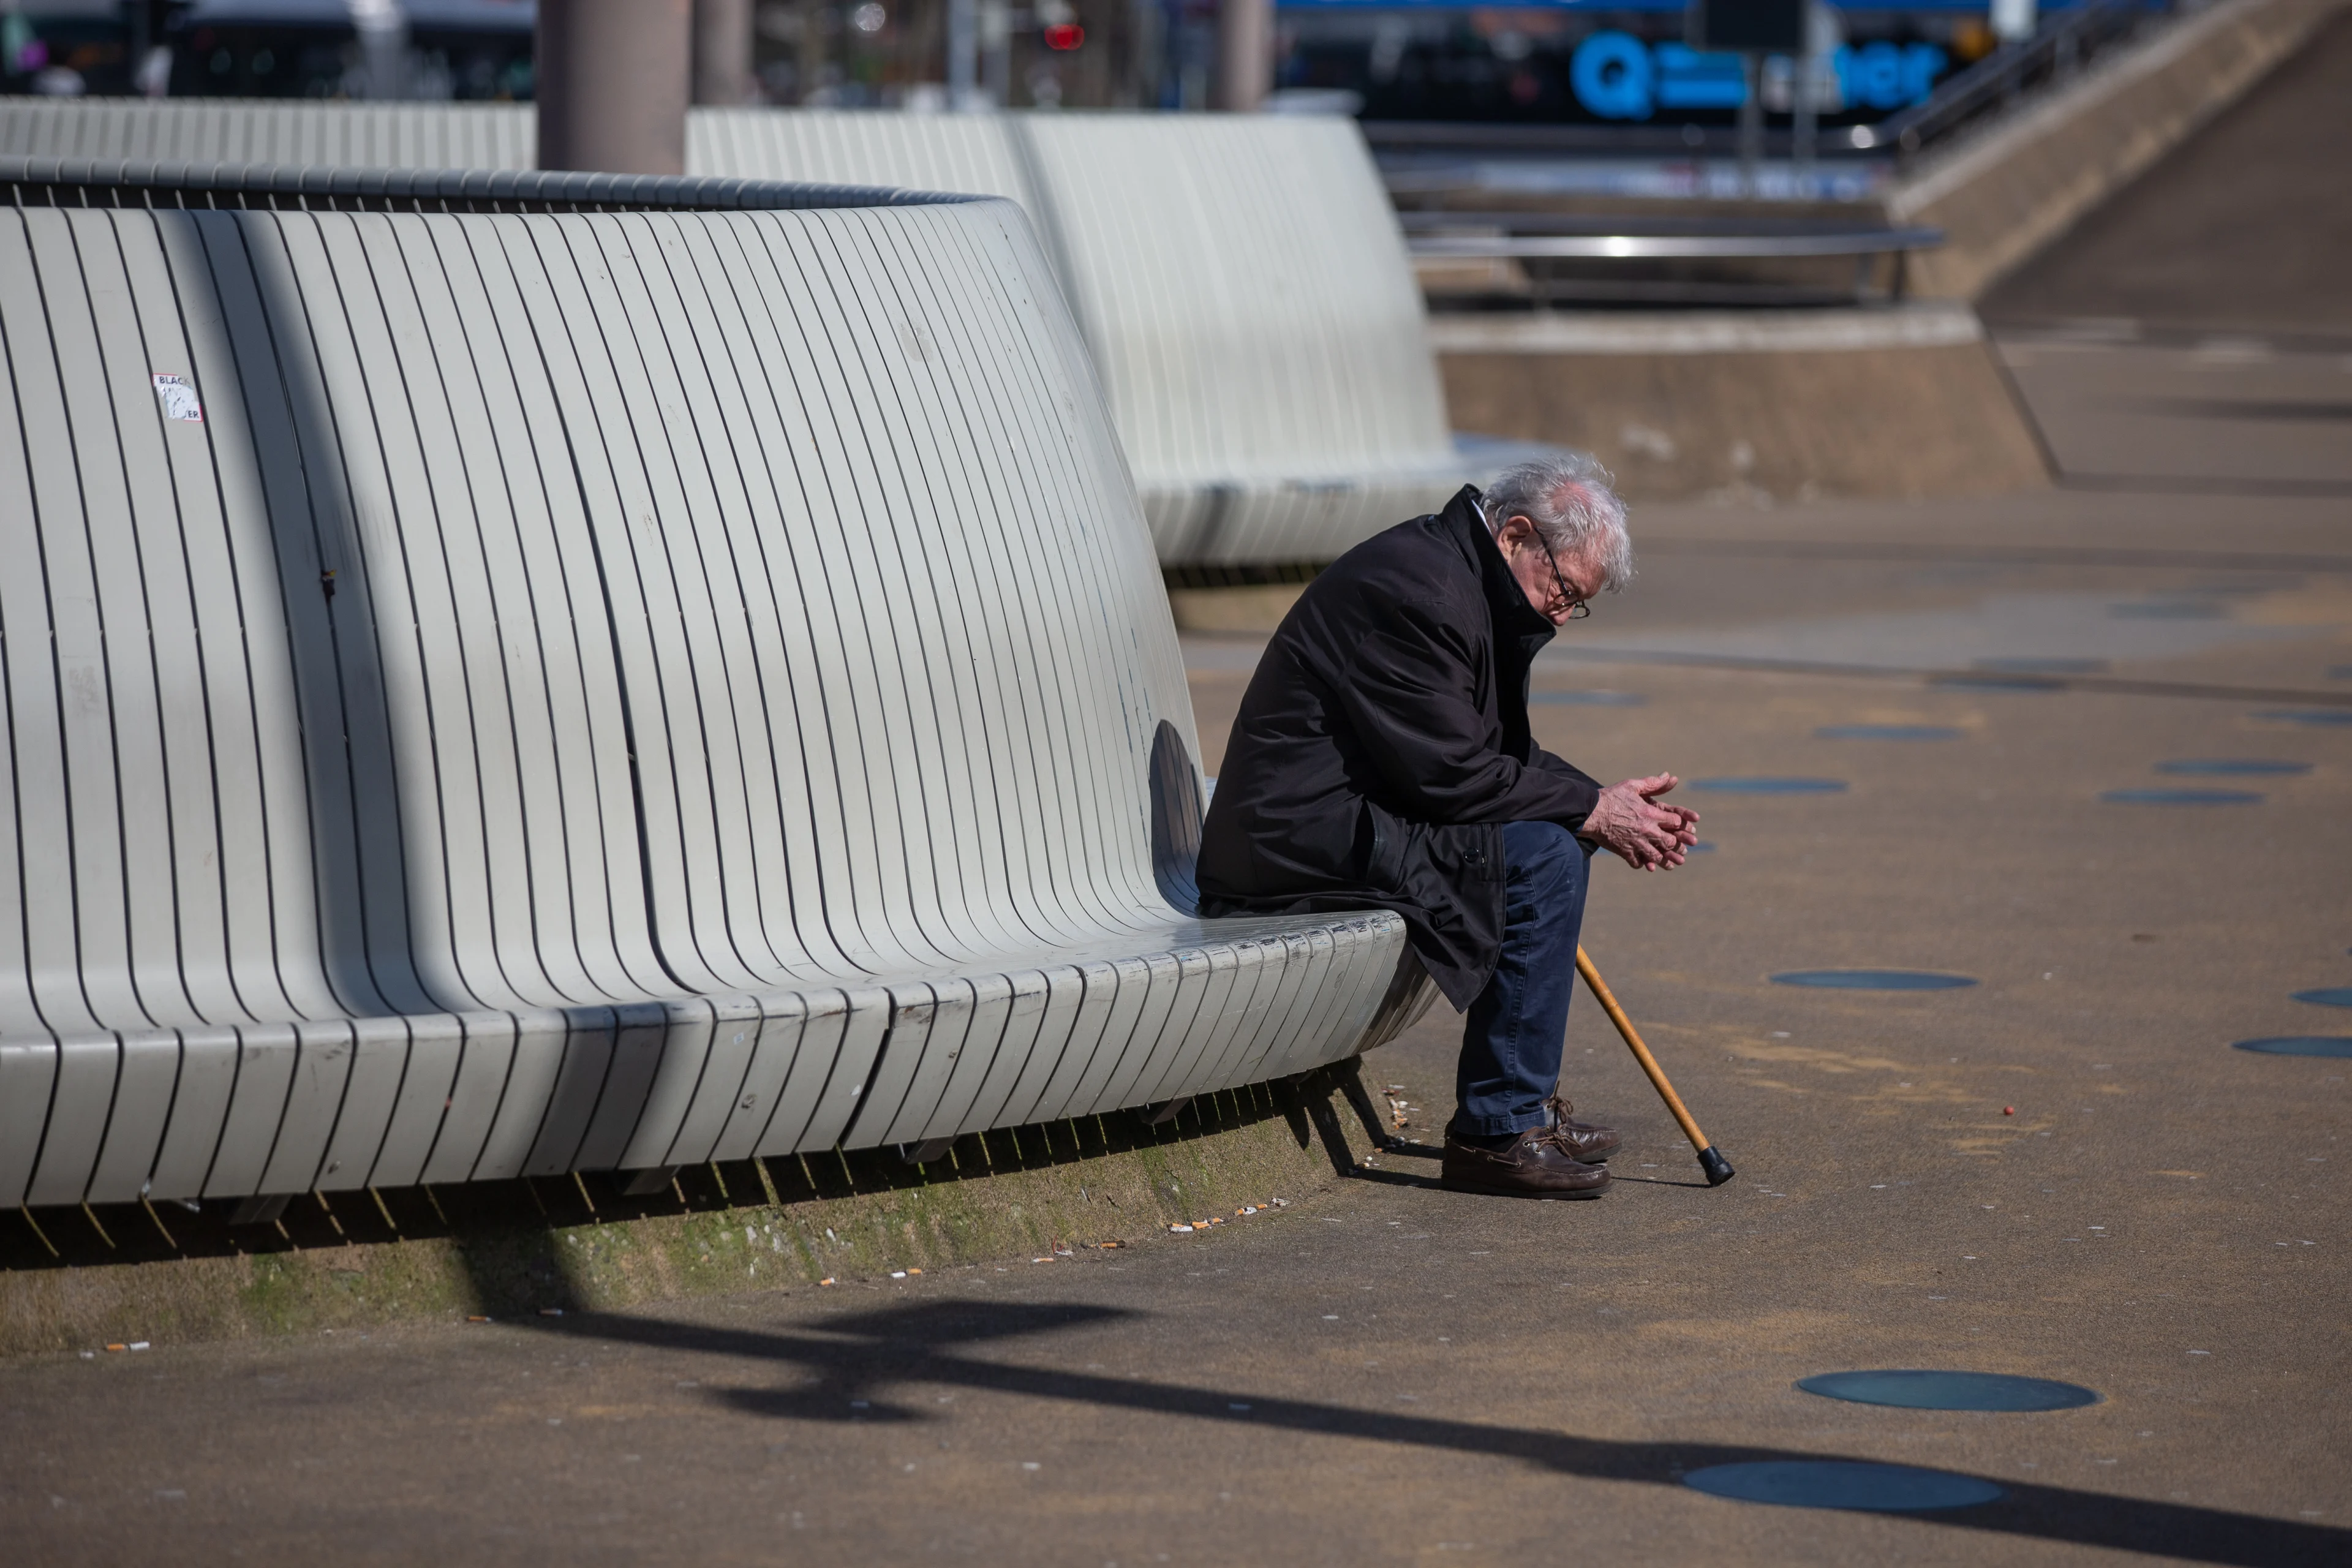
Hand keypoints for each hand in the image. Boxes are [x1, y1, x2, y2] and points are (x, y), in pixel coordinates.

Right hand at [1579, 774, 1699, 870]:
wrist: (1590, 813)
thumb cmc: (1611, 797)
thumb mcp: (1632, 786)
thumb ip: (1653, 783)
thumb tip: (1670, 776)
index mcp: (1651, 813)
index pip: (1675, 821)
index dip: (1679, 823)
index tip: (1677, 825)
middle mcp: (1646, 830)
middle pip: (1670, 842)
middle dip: (1676, 844)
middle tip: (1677, 846)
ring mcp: (1636, 842)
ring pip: (1656, 856)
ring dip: (1663, 859)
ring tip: (1668, 862)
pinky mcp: (1624, 852)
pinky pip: (1638, 862)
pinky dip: (1642, 863)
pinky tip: (1644, 862)